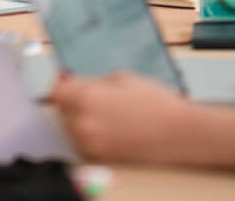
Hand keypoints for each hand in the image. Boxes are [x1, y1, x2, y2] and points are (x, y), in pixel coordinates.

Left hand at [48, 72, 194, 164]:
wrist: (178, 133)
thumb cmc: (154, 101)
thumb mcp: (121, 78)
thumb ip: (93, 81)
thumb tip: (76, 82)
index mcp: (86, 98)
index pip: (56, 91)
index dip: (62, 82)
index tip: (68, 78)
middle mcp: (82, 123)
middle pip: (62, 108)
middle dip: (72, 98)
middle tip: (93, 92)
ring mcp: (90, 143)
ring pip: (72, 125)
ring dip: (80, 116)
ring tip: (106, 110)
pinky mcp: (100, 156)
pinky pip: (84, 140)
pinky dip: (90, 131)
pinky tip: (110, 124)